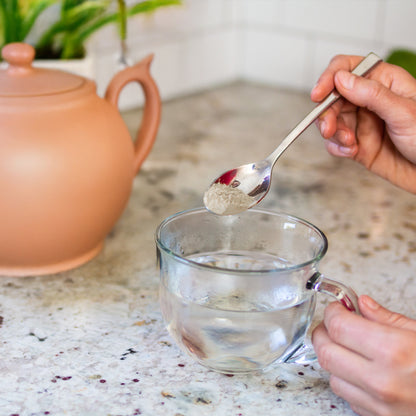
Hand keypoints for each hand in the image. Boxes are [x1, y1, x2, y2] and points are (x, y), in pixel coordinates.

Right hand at [311, 54, 415, 193]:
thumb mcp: (403, 113)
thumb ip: (372, 95)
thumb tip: (341, 79)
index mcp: (383, 82)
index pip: (347, 69)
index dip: (328, 78)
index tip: (318, 95)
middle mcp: (369, 100)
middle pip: (333, 98)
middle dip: (327, 114)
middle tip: (329, 129)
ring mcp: (361, 123)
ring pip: (331, 121)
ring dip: (333, 133)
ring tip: (349, 144)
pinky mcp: (357, 144)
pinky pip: (335, 142)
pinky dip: (337, 148)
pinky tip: (351, 152)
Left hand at [312, 295, 415, 415]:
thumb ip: (386, 318)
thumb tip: (360, 303)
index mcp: (394, 351)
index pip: (338, 326)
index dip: (332, 313)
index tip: (336, 308)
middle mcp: (381, 381)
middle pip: (326, 352)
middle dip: (323, 333)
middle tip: (333, 324)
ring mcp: (379, 405)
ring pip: (331, 375)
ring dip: (333, 357)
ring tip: (348, 346)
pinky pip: (346, 395)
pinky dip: (346, 380)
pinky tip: (360, 370)